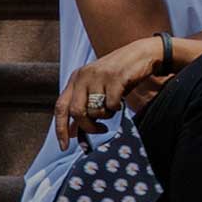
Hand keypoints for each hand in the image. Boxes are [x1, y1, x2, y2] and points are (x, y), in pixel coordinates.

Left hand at [53, 36, 170, 147]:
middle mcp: (83, 76)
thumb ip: (83, 107)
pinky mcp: (115, 77)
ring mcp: (98, 76)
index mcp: (75, 79)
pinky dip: (116, 109)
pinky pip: (111, 105)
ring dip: (106, 116)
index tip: (63, 146)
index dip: (60, 128)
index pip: (60, 107)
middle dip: (88, 127)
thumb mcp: (96, 89)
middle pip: (76, 112)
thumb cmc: (118, 76)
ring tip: (113, 107)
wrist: (141, 55)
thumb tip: (71, 133)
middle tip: (100, 130)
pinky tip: (120, 101)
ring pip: (95, 110)